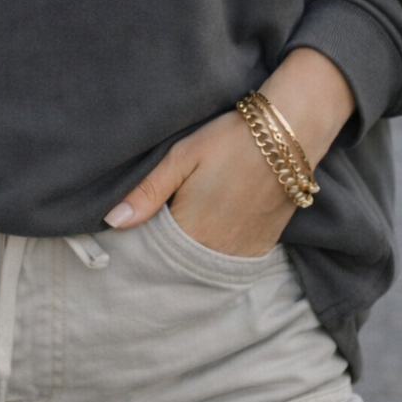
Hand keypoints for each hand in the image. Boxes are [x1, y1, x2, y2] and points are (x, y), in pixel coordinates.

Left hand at [105, 109, 296, 256]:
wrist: (288, 135)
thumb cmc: (230, 139)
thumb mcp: (182, 157)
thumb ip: (147, 192)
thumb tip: (112, 221)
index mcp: (191, 230)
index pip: (155, 253)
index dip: (142, 243)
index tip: (134, 231)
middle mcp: (216, 251)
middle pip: (179, 263)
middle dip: (166, 250)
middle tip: (161, 222)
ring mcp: (242, 252)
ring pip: (205, 265)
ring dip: (192, 252)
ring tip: (187, 223)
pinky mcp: (263, 247)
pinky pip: (231, 261)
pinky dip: (217, 252)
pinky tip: (212, 230)